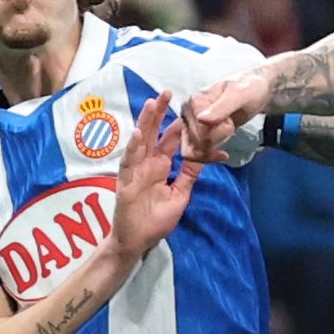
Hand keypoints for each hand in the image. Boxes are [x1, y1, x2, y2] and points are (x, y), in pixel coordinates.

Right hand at [111, 96, 197, 260]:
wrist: (137, 241)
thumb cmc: (156, 219)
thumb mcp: (180, 195)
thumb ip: (189, 175)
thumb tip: (207, 157)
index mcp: (160, 165)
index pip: (172, 141)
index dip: (180, 125)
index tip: (190, 107)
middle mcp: (147, 164)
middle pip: (154, 133)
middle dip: (159, 113)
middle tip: (168, 92)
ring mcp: (135, 171)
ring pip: (140, 142)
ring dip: (145, 123)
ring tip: (151, 103)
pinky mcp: (125, 182)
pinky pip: (129, 163)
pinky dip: (133, 149)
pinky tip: (138, 135)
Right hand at [178, 72, 271, 164]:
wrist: (257, 90)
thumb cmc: (249, 88)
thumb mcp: (239, 94)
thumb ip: (221, 108)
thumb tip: (201, 119)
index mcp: (194, 102)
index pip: (199, 132)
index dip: (219, 132)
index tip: (230, 121)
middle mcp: (188, 113)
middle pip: (195, 144)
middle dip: (217, 140)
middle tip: (231, 125)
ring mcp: (191, 124)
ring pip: (192, 152)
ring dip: (212, 150)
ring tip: (228, 135)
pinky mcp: (198, 133)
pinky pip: (196, 153)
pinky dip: (209, 156)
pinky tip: (223, 153)